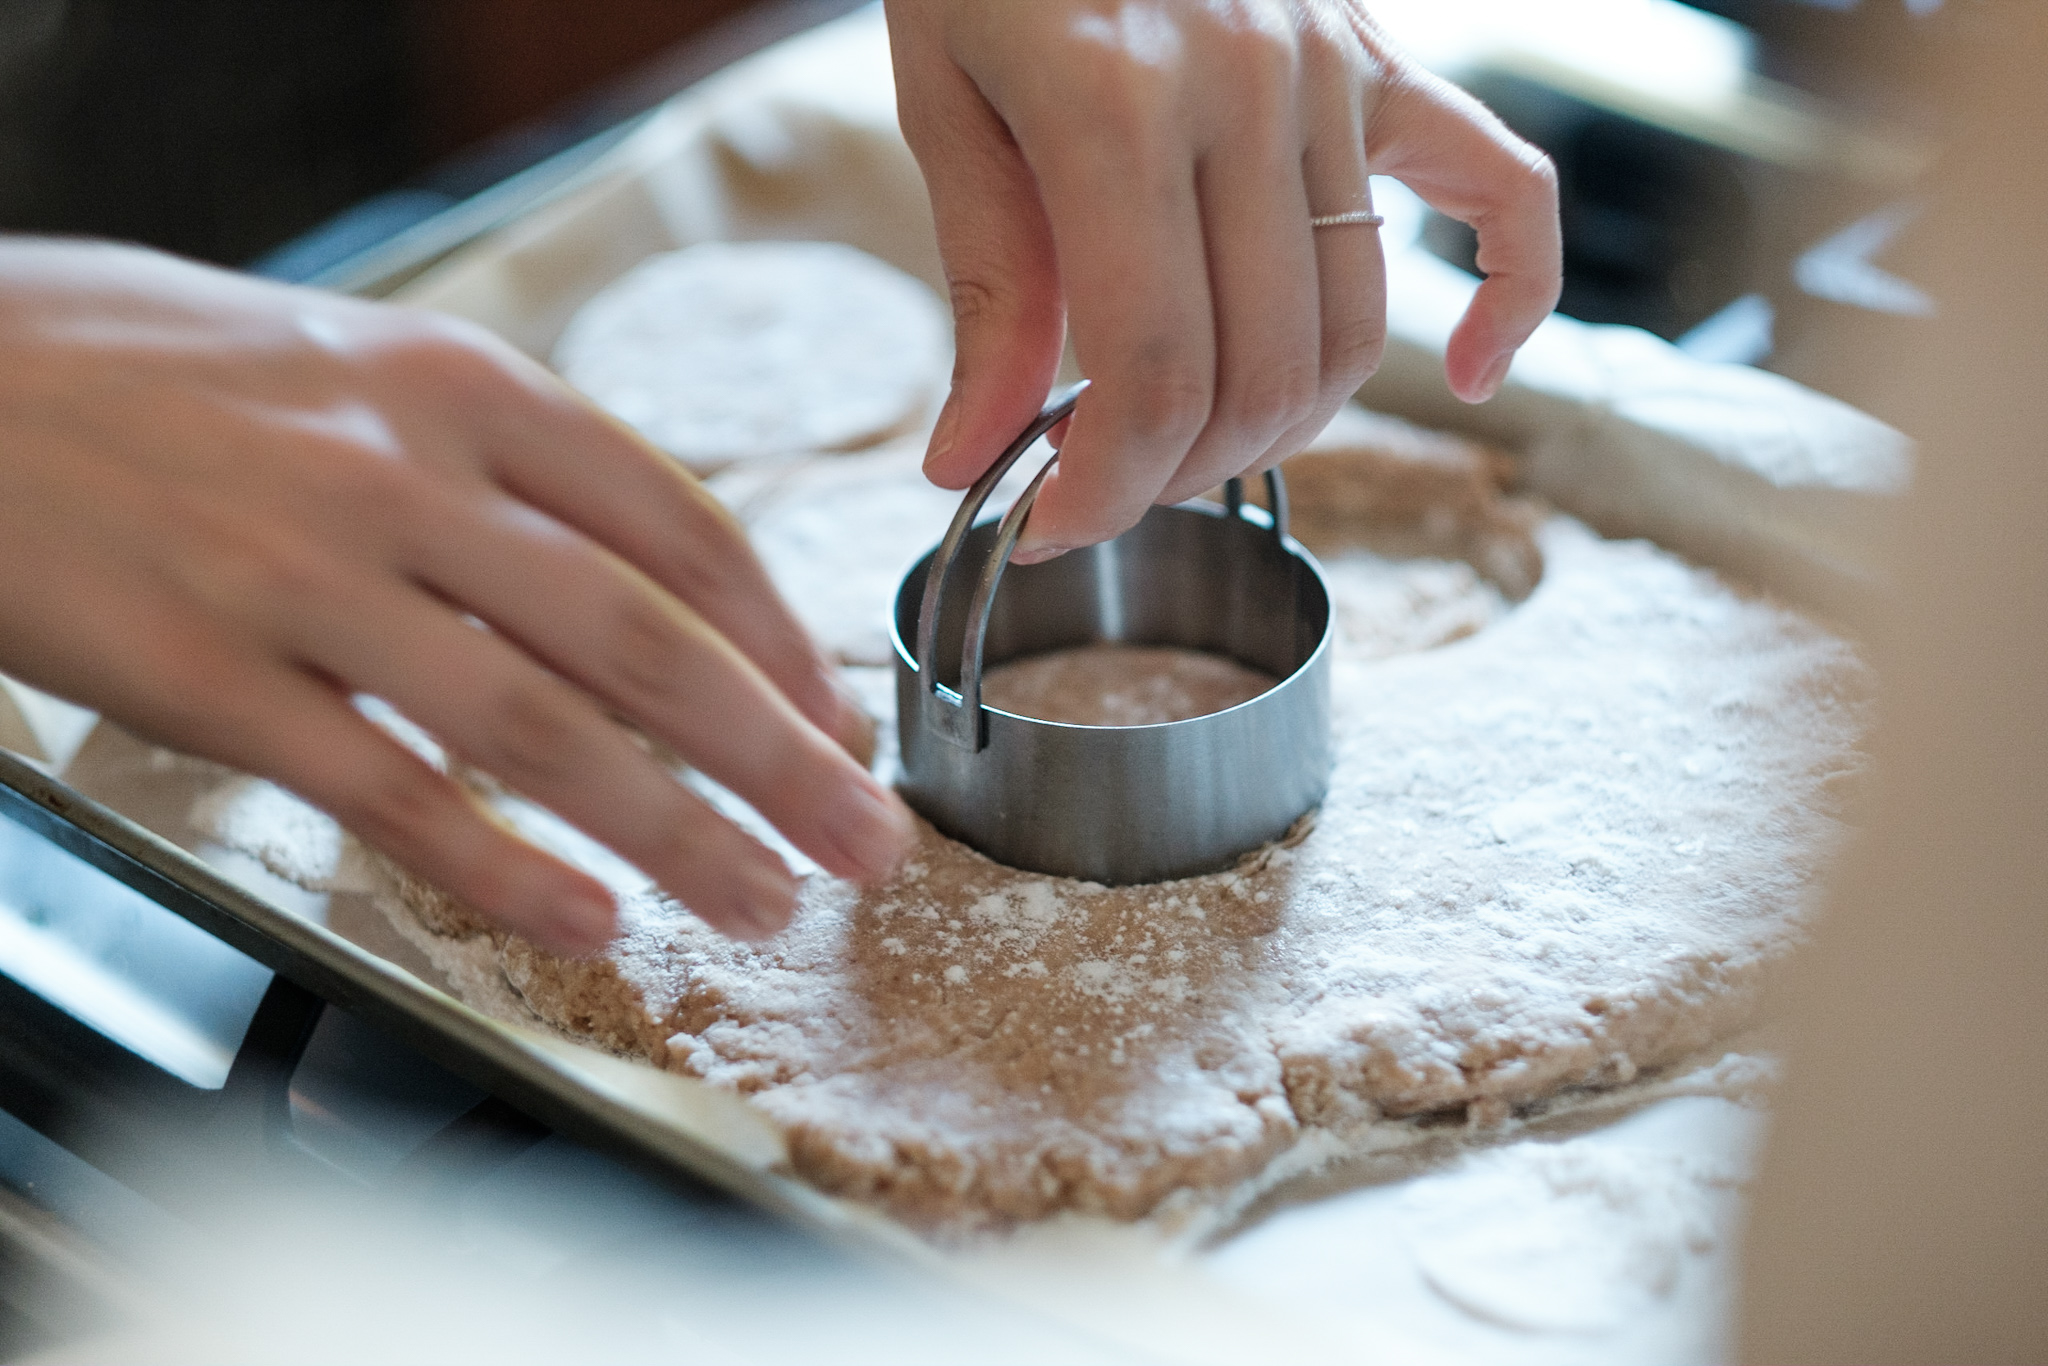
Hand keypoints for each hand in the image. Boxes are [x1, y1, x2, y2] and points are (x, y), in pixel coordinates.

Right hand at [0, 240, 911, 953]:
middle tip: (866, 840)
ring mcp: (309, 577)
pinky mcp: (209, 676)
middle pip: (644, 639)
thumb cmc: (165, 379)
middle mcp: (407, 478)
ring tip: (763, 904)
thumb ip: (505, 467)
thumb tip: (652, 579)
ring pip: (539, 725)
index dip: (779, 644)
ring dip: (676, 829)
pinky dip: (498, 864)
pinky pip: (387, 789)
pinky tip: (583, 921)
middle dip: (779, 756)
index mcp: (464, 391)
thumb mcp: (360, 369)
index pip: (679, 528)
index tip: (837, 724)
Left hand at [885, 0, 1561, 558]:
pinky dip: (1510, 294)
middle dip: (1175, 470)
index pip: (1152, 367)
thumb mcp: (941, 104)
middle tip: (1101, 485)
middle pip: (1260, 368)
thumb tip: (973, 462)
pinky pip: (1505, 189)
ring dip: (1283, 425)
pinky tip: (1473, 373)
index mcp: (1118, 101)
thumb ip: (984, 290)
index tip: (1047, 528)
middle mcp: (1251, 89)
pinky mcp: (1388, 65)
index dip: (1104, 485)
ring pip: (1357, 323)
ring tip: (1191, 443)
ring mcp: (1338, 73)